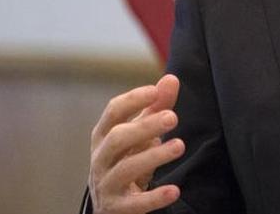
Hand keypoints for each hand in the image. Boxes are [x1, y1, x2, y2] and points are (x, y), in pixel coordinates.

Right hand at [88, 74, 184, 213]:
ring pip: (125, 169)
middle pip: (117, 138)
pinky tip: (174, 191)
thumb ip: (155, 108)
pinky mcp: (116, 209)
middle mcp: (101, 159)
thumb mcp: (139, 135)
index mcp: (104, 136)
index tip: (155, 90)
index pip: (113, 112)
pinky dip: (154, 197)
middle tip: (173, 117)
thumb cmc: (126, 161)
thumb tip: (171, 79)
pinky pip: (134, 204)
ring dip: (153, 156)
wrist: (110, 206)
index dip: (132, 100)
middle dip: (144, 126)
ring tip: (179, 146)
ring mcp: (106, 185)